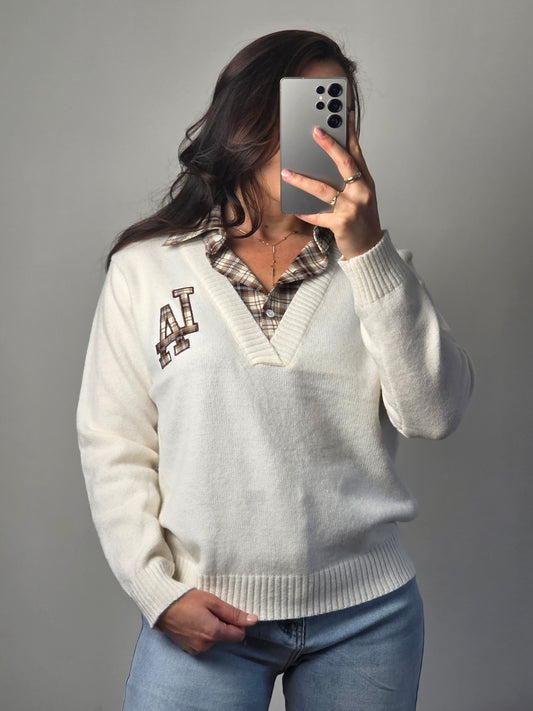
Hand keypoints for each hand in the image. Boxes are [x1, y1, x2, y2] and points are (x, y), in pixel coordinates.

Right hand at [155, 589, 257, 655]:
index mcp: (214, 633)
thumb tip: (253, 620)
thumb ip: (234, 613)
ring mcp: (196, 649)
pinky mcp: (188, 649)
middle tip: (208, 610)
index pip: (238, 635)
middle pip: (226, 636)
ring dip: (211, 628)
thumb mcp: (213, 602)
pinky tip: (193, 622)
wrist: (162, 606)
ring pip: (214, 639)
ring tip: (198, 615)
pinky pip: (203, 642)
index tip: (225, 612)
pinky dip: (202, 633)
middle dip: (222, 624)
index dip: (236, 622)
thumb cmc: (186, 600)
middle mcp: (206, 646)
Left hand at [281, 112, 382, 258]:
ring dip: (302, 180)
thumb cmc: (362, 219)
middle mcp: (361, 192)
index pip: (357, 152)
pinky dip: (305, 212)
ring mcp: (352, 208)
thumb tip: (327, 160)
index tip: (341, 115)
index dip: (350, 132)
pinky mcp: (342, 224)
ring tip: (286, 173)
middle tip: (314, 131)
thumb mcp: (362, 195)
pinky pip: (318, 216)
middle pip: (344, 163)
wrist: (369, 248)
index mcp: (366, 182)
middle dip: (329, 146)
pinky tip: (294, 208)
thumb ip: (349, 178)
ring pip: (324, 189)